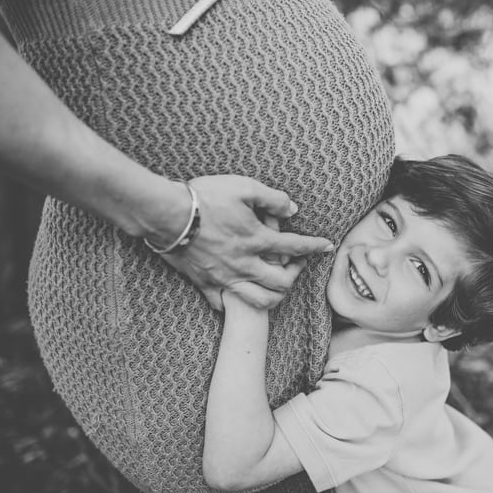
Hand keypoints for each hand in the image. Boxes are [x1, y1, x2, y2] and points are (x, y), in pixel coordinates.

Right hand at [153, 175, 333, 310]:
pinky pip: (223, 304)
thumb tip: (293, 210)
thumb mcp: (244, 187)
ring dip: (273, 295)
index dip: (315, 246)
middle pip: (282, 282)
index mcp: (257, 240)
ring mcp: (225, 278)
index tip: (327, 246)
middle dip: (295, 275)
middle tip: (297, 265)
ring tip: (276, 284)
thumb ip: (272, 199)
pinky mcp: (204, 284)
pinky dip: (235, 304)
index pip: (296, 247)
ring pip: (259, 300)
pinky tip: (240, 294)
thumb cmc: (205, 197)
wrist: (165, 214)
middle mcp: (245, 264)